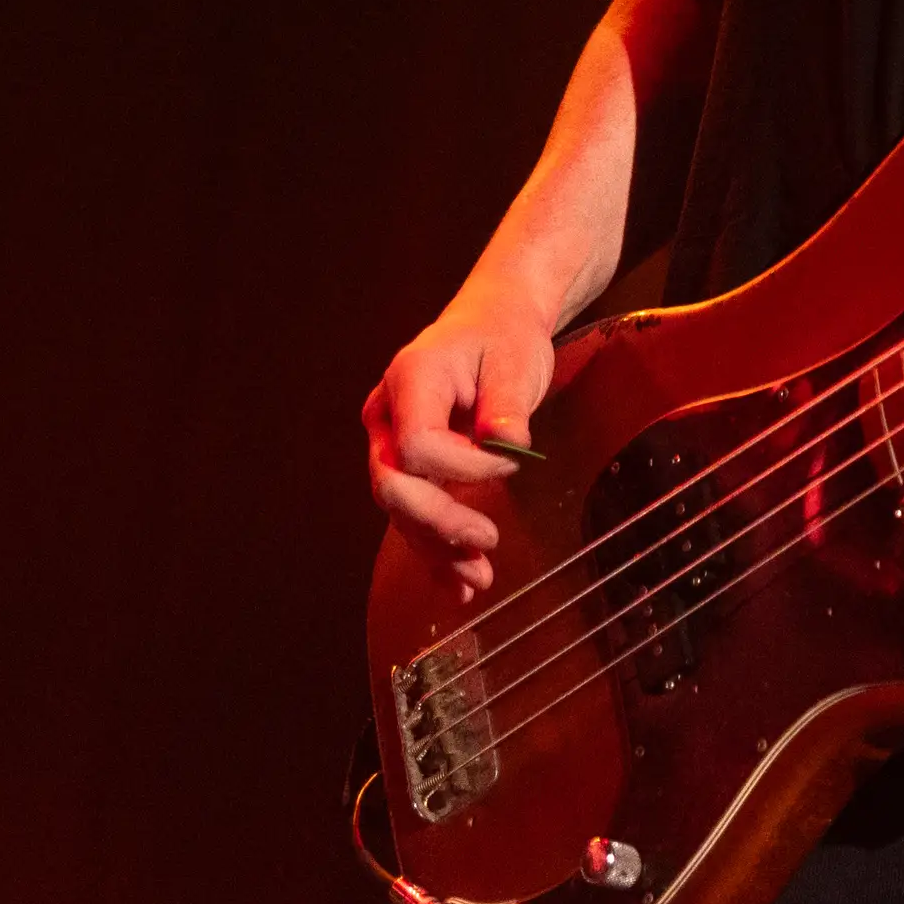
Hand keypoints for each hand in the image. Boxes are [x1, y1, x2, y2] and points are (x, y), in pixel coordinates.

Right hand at [364, 315, 553, 600]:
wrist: (494, 321)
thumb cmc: (503, 335)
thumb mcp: (515, 359)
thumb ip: (507, 402)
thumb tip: (507, 443)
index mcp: (412, 379)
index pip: (418, 444)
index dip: (463, 466)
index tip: (512, 460)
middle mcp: (388, 413)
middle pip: (394, 483)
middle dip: (438, 520)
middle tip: (488, 540)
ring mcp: (391, 440)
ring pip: (400, 508)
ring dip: (436, 547)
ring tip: (478, 579)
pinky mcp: (408, 465)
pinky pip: (413, 512)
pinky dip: (435, 548)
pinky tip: (459, 581)